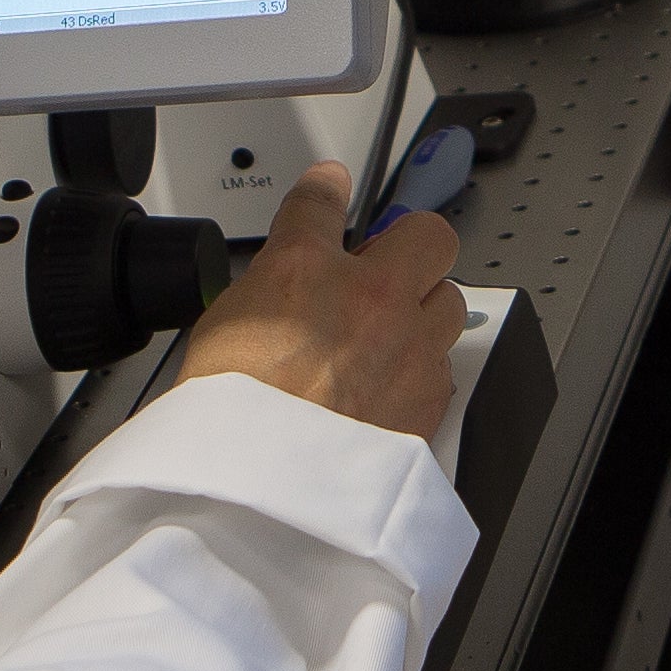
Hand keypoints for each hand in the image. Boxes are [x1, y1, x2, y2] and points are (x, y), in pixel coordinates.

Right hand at [175, 160, 468, 443]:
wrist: (259, 483)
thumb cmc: (232, 415)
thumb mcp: (221, 323)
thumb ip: (262, 281)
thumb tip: (276, 273)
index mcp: (304, 269)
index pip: (320, 202)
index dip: (326, 189)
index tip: (330, 187)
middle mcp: (369, 299)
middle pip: (429, 237)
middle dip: (413, 247)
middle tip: (387, 267)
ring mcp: (409, 347)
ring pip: (449, 303)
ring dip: (425, 309)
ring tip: (389, 334)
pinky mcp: (428, 398)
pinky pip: (444, 365)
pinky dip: (422, 368)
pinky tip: (389, 385)